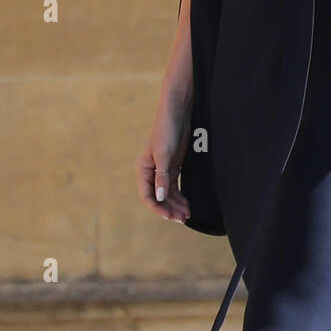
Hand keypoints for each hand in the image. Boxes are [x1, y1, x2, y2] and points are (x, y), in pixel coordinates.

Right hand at [136, 98, 191, 223]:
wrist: (177, 112)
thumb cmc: (167, 130)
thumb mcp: (164, 154)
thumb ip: (162, 176)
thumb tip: (159, 197)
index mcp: (143, 170)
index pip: (148, 196)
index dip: (158, 208)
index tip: (169, 216)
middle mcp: (151, 172)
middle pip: (158, 197)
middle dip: (169, 208)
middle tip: (182, 218)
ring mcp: (162, 170)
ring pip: (167, 193)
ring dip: (176, 204)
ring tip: (186, 214)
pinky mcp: (173, 166)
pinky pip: (174, 186)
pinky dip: (179, 196)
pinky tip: (186, 204)